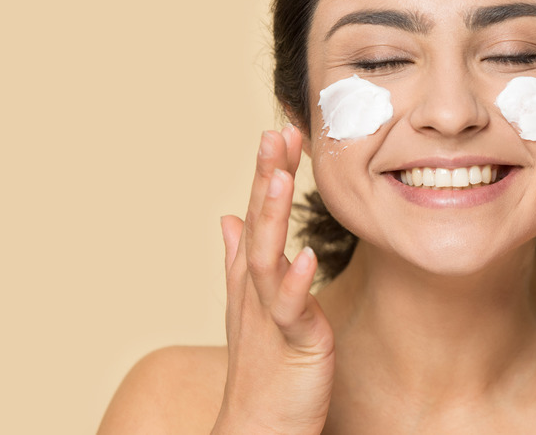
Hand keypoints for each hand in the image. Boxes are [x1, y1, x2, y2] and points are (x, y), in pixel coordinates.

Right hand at [212, 127, 334, 434]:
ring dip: (272, 216)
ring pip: (267, 257)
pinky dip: (296, 282)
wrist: (256, 428)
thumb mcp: (252, 306)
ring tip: (282, 176)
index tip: (282, 130)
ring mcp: (271, 314)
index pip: (259, 213)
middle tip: (277, 131)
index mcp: (253, 276)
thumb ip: (238, 260)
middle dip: (267, 177)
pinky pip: (292, 310)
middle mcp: (256, 289)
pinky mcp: (292, 344)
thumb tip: (228, 216)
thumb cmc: (261, 367)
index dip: (268, 172)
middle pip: (258, 224)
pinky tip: (306, 255)